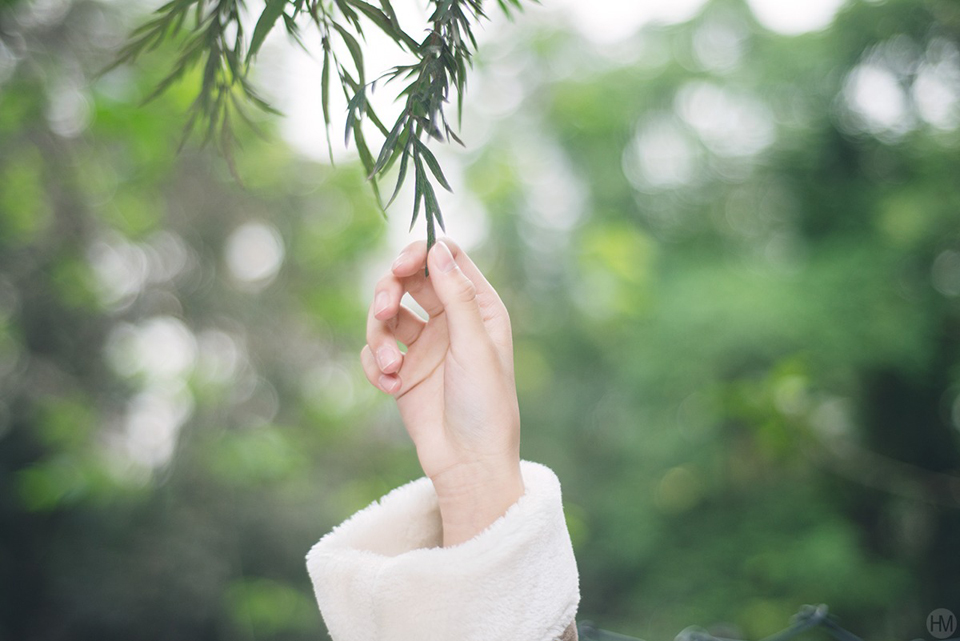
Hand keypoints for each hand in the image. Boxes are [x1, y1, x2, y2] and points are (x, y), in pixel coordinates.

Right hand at [361, 239, 523, 545]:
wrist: (468, 464)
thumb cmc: (485, 404)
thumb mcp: (474, 345)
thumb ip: (456, 295)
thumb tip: (438, 247)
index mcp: (478, 307)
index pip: (445, 259)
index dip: (420, 254)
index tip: (401, 267)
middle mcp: (450, 320)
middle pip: (407, 281)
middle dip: (388, 292)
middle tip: (383, 310)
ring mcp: (425, 345)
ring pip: (385, 315)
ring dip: (379, 336)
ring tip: (391, 365)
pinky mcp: (403, 371)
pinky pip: (374, 351)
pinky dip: (376, 364)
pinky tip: (391, 386)